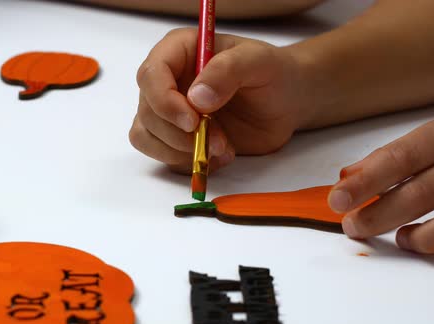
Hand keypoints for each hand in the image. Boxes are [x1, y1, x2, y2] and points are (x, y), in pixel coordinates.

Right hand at [129, 28, 310, 173]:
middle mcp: (167, 79)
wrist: (286, 103)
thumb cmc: (273, 73)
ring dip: (180, 151)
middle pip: (148, 110)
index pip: (151, 74)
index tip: (191, 121)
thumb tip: (196, 98)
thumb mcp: (259, 62)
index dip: (164, 101)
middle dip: (179, 134)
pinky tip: (217, 157)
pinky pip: (162, 155)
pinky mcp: (176, 136)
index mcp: (179, 51)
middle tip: (220, 142)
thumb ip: (228, 71)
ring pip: (147, 136)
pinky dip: (187, 163)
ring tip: (222, 149)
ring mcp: (169, 110)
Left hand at [329, 112, 433, 253]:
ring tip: (389, 237)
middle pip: (421, 191)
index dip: (367, 180)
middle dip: (379, 213)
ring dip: (412, 235)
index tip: (337, 198)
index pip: (403, 156)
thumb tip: (351, 174)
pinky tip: (415, 240)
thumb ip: (403, 153)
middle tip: (351, 225)